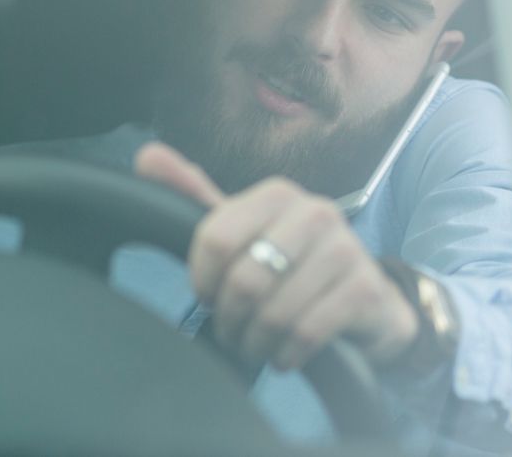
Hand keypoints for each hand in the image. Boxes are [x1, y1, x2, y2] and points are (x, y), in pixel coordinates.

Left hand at [135, 141, 417, 371]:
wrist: (365, 303)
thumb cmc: (292, 264)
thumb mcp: (243, 231)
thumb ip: (193, 197)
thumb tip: (146, 156)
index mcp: (277, 193)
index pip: (214, 238)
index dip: (202, 280)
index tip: (208, 296)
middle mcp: (315, 212)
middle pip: (244, 280)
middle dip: (230, 319)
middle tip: (233, 331)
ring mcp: (346, 249)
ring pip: (275, 312)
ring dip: (257, 342)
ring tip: (257, 344)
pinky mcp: (365, 289)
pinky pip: (307, 332)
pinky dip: (287, 354)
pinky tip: (286, 354)